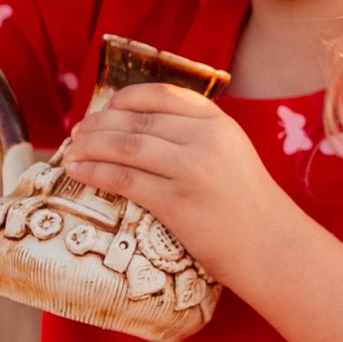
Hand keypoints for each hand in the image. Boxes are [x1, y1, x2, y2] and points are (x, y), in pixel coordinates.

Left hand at [60, 85, 294, 294]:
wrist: (270, 246)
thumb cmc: (246, 205)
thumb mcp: (231, 152)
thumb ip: (196, 134)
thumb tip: (140, 126)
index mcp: (217, 121)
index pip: (161, 95)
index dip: (124, 99)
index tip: (102, 109)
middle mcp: (205, 139)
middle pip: (136, 121)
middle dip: (98, 125)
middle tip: (77, 133)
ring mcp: (191, 170)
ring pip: (125, 147)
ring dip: (90, 147)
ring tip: (71, 152)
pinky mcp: (177, 203)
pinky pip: (125, 180)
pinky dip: (96, 173)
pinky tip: (79, 172)